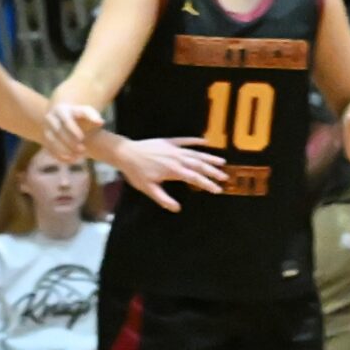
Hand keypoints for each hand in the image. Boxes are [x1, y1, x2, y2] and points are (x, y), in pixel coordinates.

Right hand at [43, 102, 104, 162]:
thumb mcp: (87, 113)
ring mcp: (45, 129)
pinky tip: (70, 160)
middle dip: (69, 142)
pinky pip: (48, 148)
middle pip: (57, 131)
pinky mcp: (44, 139)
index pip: (66, 121)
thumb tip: (100, 122)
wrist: (67, 118)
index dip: (73, 130)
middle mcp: (50, 118)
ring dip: (63, 150)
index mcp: (61, 110)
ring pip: (50, 140)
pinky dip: (58, 155)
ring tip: (77, 157)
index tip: (82, 138)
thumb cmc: (80, 116)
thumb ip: (93, 116)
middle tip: (82, 150)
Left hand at [109, 136, 226, 211]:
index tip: (217, 190)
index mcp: (173, 171)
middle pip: (199, 165)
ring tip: (222, 162)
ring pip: (196, 153)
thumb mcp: (148, 188)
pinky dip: (196, 141)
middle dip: (213, 172)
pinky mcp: (169, 142)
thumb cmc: (135, 172)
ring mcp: (174, 149)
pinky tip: (206, 142)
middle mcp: (177, 159)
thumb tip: (176, 209)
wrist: (125, 153)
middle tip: (225, 177)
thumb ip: (163, 199)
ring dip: (209, 158)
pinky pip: (185, 140)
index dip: (208, 184)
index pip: (195, 178)